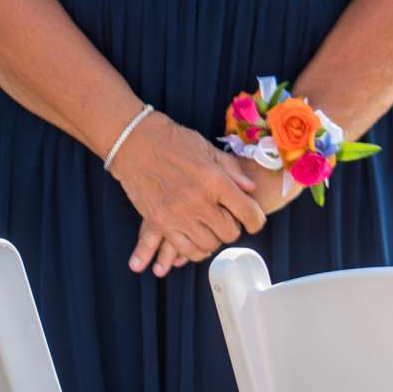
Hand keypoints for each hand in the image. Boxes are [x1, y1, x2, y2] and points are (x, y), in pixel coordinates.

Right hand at [113, 117, 267, 275]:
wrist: (135, 143)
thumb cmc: (174, 142)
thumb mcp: (209, 150)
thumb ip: (232, 171)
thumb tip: (251, 189)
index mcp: (214, 180)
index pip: (247, 211)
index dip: (256, 220)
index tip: (255, 221)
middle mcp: (198, 201)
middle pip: (229, 233)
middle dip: (234, 228)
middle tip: (229, 219)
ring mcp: (177, 215)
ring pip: (208, 245)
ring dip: (214, 239)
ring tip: (212, 227)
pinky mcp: (160, 223)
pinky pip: (184, 249)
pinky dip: (195, 249)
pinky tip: (197, 237)